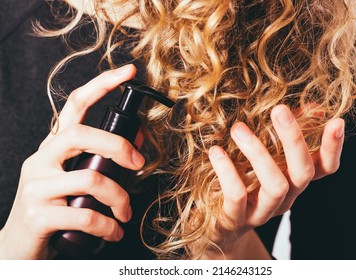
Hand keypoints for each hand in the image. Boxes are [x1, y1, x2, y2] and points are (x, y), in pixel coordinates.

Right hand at [0, 64, 144, 258]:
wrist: (18, 246)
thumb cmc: (55, 208)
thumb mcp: (75, 178)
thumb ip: (101, 159)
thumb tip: (138, 141)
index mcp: (53, 148)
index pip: (75, 106)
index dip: (102, 85)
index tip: (128, 72)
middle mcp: (41, 160)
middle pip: (81, 134)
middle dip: (118, 146)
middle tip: (139, 165)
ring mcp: (36, 186)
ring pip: (90, 178)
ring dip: (119, 198)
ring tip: (125, 214)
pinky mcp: (38, 215)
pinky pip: (84, 216)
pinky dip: (107, 226)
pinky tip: (113, 233)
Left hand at [205, 105, 344, 258]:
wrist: (220, 231)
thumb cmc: (244, 188)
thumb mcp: (265, 162)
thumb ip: (284, 136)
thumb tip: (312, 106)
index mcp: (293, 183)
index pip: (324, 169)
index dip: (333, 148)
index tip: (336, 122)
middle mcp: (284, 198)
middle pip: (302, 173)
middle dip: (293, 139)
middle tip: (279, 110)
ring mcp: (261, 212)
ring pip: (275, 185)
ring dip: (258, 153)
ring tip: (238, 128)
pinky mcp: (235, 219)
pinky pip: (236, 196)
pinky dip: (227, 171)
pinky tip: (216, 151)